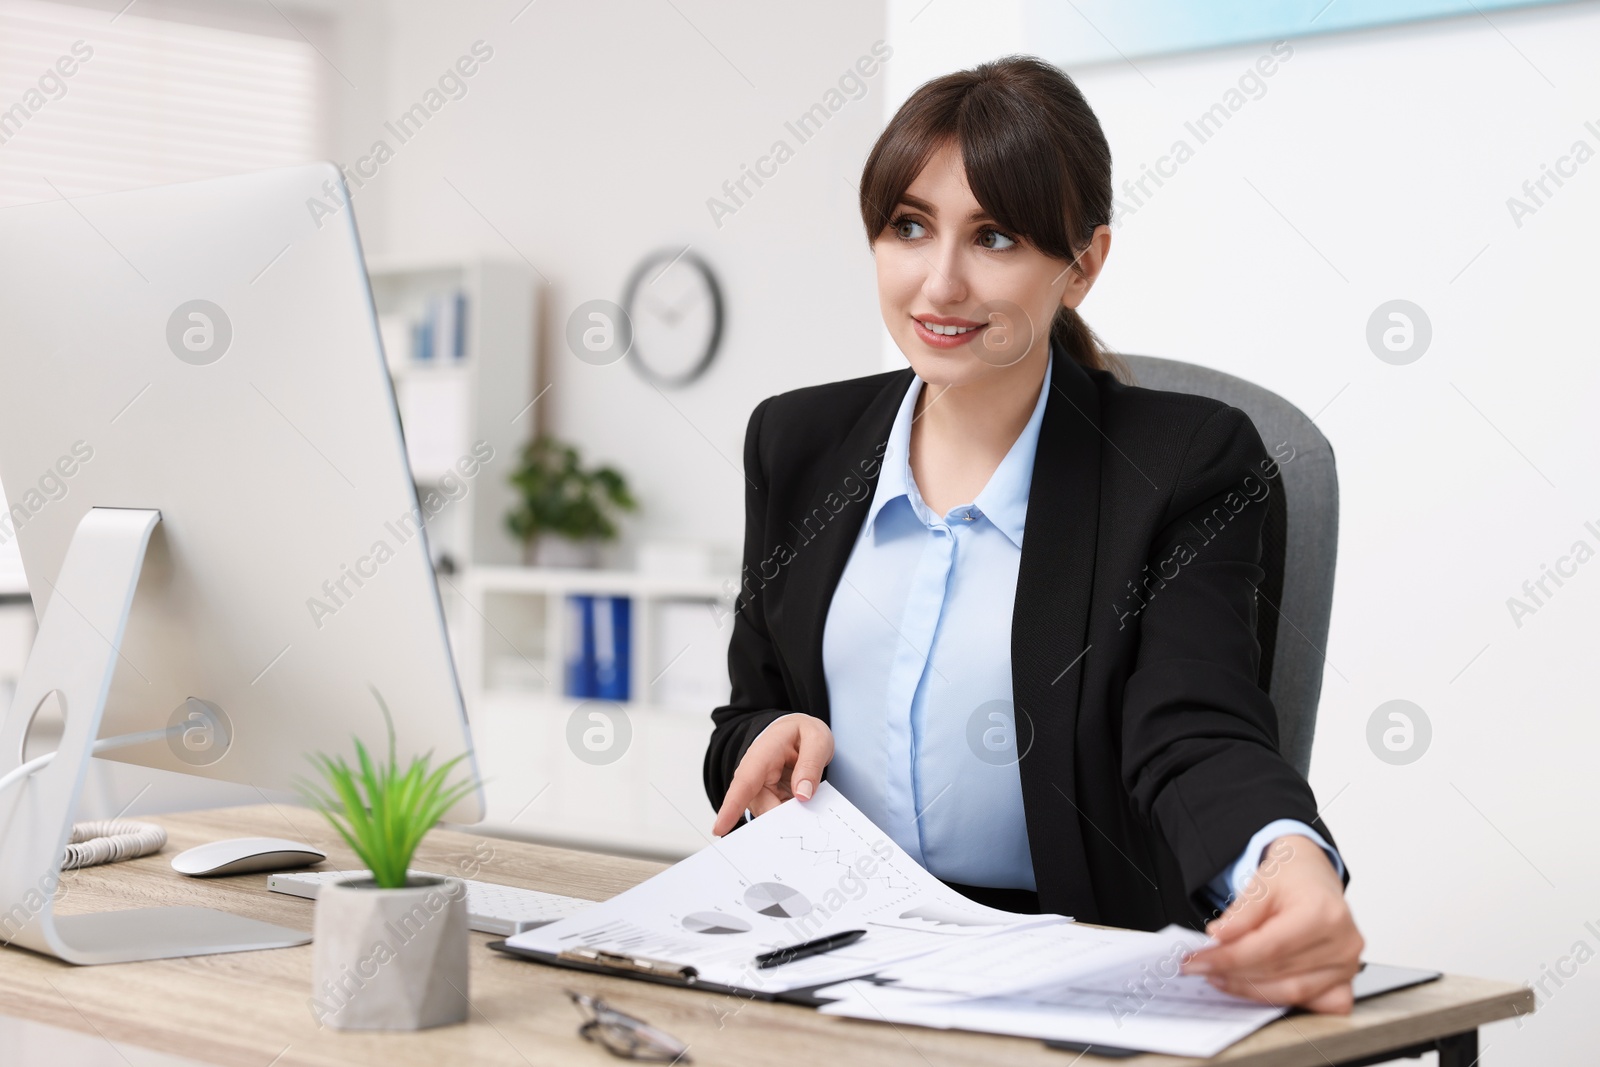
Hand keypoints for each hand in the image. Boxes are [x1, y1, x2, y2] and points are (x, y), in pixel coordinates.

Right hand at [711, 713, 833, 836]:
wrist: (796, 732)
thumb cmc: (802, 733)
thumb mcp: (816, 739)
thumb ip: (811, 764)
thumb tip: (803, 795)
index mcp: (763, 754)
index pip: (744, 782)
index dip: (731, 806)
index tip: (720, 828)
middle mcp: (754, 775)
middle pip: (762, 808)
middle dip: (783, 819)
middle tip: (808, 819)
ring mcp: (760, 791)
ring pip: (771, 816)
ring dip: (791, 817)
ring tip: (811, 805)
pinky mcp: (769, 801)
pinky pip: (779, 817)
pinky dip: (793, 818)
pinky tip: (805, 809)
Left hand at [1179, 834, 1363, 1012]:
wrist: (1314, 876)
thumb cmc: (1291, 878)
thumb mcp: (1261, 882)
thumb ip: (1241, 913)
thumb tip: (1219, 937)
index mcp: (1324, 914)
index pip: (1268, 948)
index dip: (1228, 958)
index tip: (1196, 961)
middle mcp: (1343, 943)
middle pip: (1277, 971)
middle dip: (1231, 973)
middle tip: (1198, 968)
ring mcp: (1348, 966)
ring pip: (1290, 992)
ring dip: (1249, 989)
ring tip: (1218, 977)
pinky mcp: (1345, 982)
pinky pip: (1310, 1003)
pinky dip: (1279, 999)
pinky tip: (1252, 988)